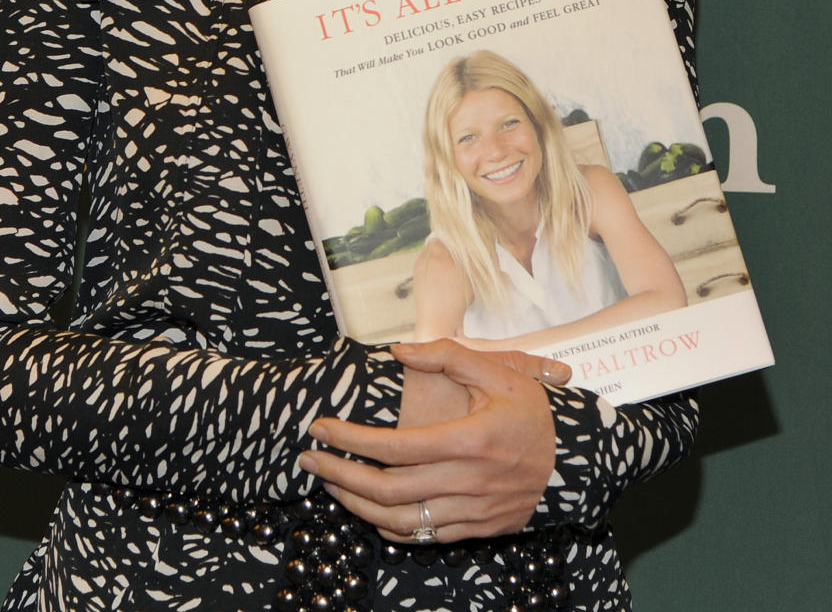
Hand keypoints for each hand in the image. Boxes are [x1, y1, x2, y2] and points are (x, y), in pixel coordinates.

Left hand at [299, 339, 567, 542]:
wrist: (579, 461)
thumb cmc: (536, 412)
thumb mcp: (499, 371)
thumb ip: (447, 356)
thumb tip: (399, 350)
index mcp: (468, 441)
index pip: (394, 447)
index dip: (350, 440)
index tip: (321, 428)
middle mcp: (467, 483)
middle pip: (387, 490)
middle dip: (339, 477)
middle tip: (309, 462)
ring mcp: (472, 513)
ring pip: (400, 522)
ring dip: (357, 507)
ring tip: (330, 486)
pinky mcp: (478, 530)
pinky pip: (424, 538)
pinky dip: (390, 528)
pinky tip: (369, 510)